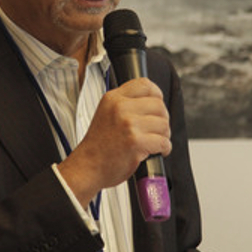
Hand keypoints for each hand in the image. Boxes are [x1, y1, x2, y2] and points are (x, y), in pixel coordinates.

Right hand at [57, 77, 171, 207]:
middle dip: (163, 119)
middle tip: (157, 129)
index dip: (156, 94)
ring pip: (163, 124)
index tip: (158, 104)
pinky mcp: (136, 142)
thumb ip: (124, 104)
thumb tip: (152, 102)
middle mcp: (120, 108)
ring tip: (155, 141)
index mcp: (112, 98)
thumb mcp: (106, 113)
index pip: (144, 84)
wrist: (87, 166)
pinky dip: (164, 148)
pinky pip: (163, 141)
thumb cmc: (98, 145)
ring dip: (164, 135)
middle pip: (158, 105)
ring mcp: (128, 124)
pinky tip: (157, 151)